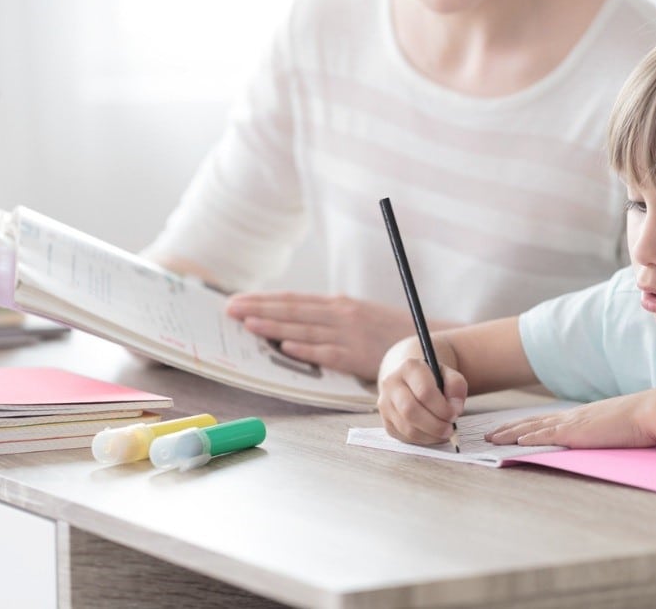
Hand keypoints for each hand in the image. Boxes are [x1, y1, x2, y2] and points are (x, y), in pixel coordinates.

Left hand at [224, 292, 420, 378]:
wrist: (425, 342)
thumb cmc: (389, 332)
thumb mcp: (358, 316)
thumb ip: (330, 317)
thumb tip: (297, 323)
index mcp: (338, 305)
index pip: (294, 300)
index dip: (264, 299)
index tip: (239, 300)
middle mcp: (340, 315)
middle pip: (293, 310)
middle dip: (259, 308)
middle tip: (230, 308)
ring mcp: (348, 334)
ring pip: (304, 329)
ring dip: (275, 326)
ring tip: (248, 324)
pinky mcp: (357, 355)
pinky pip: (327, 352)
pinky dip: (306, 349)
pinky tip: (286, 346)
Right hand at [378, 358, 467, 444]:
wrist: (409, 380)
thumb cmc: (431, 379)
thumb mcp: (448, 374)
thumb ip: (456, 386)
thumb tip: (455, 408)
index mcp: (409, 368)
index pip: (424, 392)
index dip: (442, 408)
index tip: (454, 414)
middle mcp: (391, 384)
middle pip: (411, 411)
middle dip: (435, 425)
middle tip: (450, 429)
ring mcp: (385, 404)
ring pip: (407, 428)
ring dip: (430, 435)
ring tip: (444, 433)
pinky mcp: (386, 421)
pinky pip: (404, 436)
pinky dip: (422, 439)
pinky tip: (432, 433)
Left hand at [485, 391, 655, 448]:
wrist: (650, 411)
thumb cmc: (639, 421)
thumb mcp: (613, 426)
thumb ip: (599, 432)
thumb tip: (596, 439)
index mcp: (579, 416)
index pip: (544, 421)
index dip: (523, 426)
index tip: (507, 430)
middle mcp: (570, 417)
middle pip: (531, 422)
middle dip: (507, 429)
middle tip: (487, 435)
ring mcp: (572, 423)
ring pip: (532, 428)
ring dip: (509, 434)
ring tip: (490, 439)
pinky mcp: (576, 432)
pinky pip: (546, 435)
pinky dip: (528, 438)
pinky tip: (514, 442)